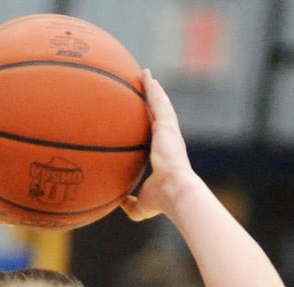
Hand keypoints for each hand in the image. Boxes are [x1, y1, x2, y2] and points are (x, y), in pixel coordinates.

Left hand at [121, 70, 197, 222]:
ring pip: (160, 104)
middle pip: (159, 115)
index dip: (151, 124)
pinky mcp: (167, 126)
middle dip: (154, 101)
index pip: (155, 135)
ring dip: (153, 89)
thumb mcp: (141, 205)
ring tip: (146, 75)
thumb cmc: (161, 200)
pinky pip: (158, 102)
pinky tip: (146, 77)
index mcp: (163, 153)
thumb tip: (118, 203)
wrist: (175, 191)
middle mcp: (168, 139)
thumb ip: (129, 203)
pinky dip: (152, 89)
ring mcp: (169, 131)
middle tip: (148, 87)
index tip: (145, 116)